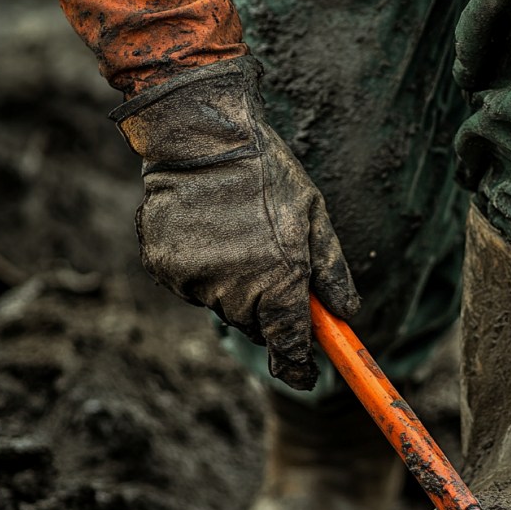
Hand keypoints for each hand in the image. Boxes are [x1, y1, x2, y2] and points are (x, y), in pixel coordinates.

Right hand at [112, 57, 359, 390]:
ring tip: (236, 236)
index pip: (288, 347)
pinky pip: (190, 288)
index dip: (297, 367)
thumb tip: (347, 315)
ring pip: (221, 306)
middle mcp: (235, 291)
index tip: (303, 374)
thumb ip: (332, 273)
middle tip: (269, 262)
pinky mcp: (164, 268)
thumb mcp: (315, 217)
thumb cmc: (269, 174)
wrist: (203, 135)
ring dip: (233, 287)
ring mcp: (195, 281)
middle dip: (267, 308)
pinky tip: (207, 234)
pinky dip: (201, 272)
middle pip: (254, 327)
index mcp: (280, 282)